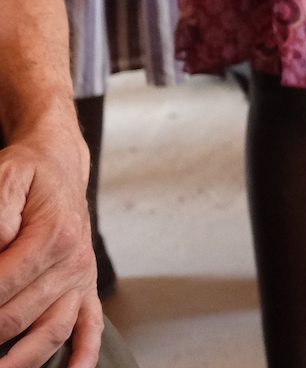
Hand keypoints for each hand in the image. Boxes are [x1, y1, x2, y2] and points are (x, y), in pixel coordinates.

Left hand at [0, 127, 99, 367]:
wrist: (59, 165)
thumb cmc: (28, 174)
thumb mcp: (3, 180)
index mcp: (53, 236)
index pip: (3, 284)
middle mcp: (73, 262)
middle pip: (21, 316)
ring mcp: (81, 278)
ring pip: (52, 331)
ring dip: (23, 360)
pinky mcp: (86, 287)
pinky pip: (89, 326)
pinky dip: (83, 354)